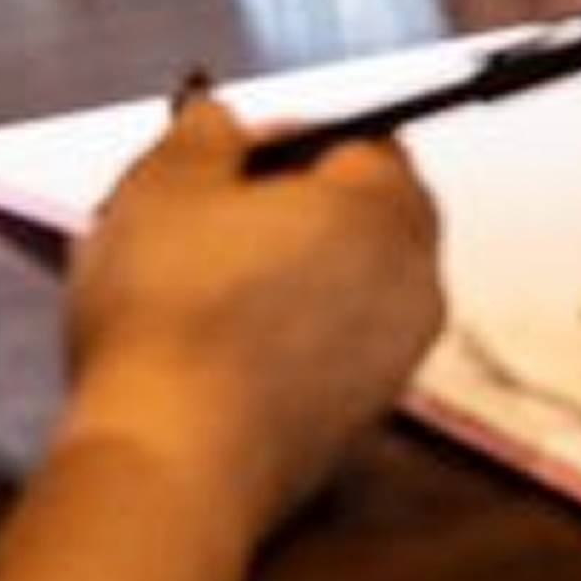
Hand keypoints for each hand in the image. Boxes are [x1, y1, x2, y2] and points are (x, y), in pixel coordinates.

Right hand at [59, 87, 446, 543]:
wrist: (173, 462)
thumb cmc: (171, 319)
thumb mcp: (165, 185)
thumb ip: (202, 134)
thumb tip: (215, 117)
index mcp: (387, 208)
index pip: (361, 140)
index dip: (285, 141)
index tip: (224, 158)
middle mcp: (415, 281)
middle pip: (360, 217)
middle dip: (288, 209)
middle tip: (203, 220)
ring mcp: (395, 359)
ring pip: (342, 289)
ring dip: (281, 277)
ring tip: (190, 288)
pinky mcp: (359, 422)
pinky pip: (327, 355)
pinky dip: (281, 341)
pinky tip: (206, 350)